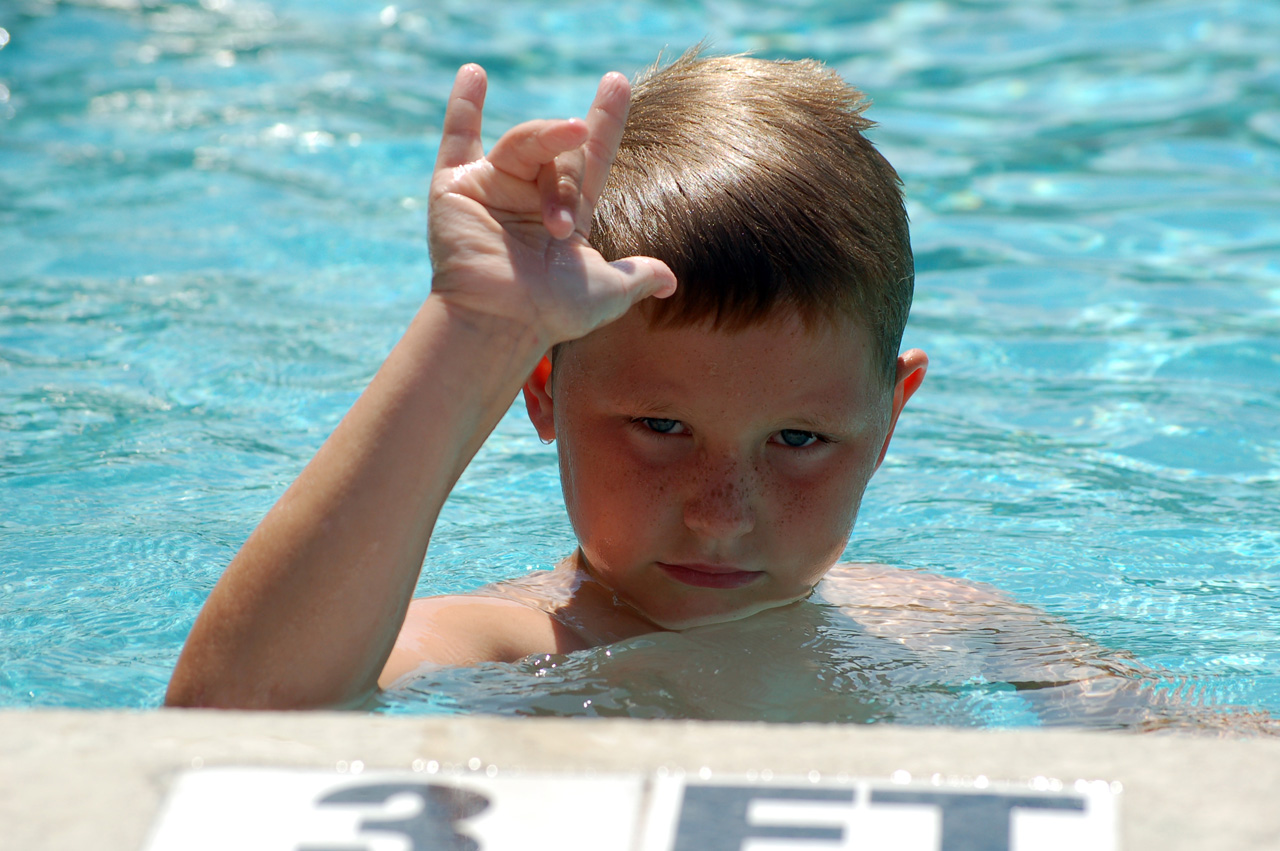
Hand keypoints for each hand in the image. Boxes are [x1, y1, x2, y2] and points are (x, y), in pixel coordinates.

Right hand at [426, 65, 676, 345]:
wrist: (499, 322)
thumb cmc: (550, 313)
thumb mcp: (607, 293)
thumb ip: (638, 277)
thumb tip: (671, 283)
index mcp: (566, 214)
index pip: (591, 157)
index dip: (605, 122)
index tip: (618, 82)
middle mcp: (530, 194)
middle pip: (560, 155)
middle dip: (567, 180)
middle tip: (563, 225)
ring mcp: (493, 186)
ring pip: (525, 143)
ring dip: (546, 146)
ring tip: (559, 170)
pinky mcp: (457, 187)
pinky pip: (458, 138)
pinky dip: (463, 106)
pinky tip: (474, 74)